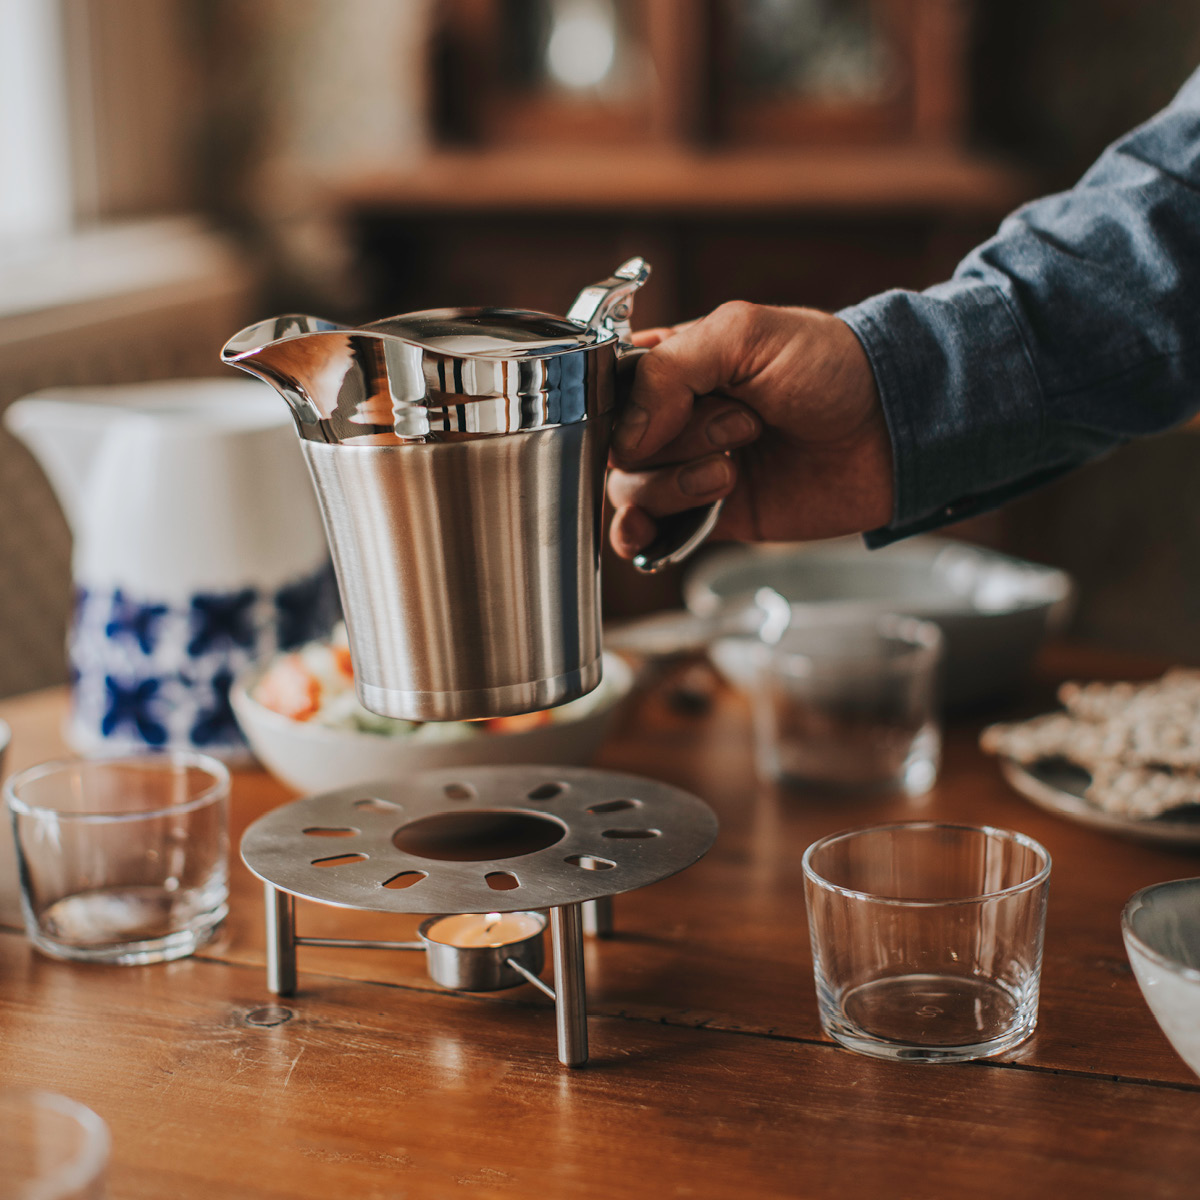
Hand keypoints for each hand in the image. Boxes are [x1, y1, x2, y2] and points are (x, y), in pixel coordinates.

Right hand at [606, 301, 893, 557]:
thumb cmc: (835, 367)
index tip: (663, 412)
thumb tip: (624, 435)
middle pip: (618, 445)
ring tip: (734, 468)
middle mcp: (677, 417)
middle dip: (675, 443)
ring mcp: (691, 467)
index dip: (623, 408)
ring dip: (675, 484)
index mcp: (677, 364)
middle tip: (742, 426)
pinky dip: (639, 534)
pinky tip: (644, 533)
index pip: (609, 389)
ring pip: (631, 489)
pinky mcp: (713, 513)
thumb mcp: (745, 334)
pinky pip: (653, 531)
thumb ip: (671, 370)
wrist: (895, 431)